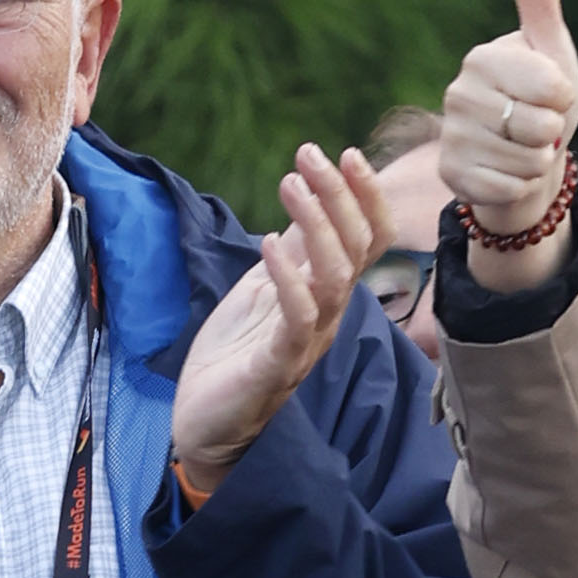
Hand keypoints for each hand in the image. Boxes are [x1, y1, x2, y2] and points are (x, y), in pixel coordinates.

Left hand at [168, 142, 390, 492]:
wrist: (207, 424)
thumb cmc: (237, 355)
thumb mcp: (264, 286)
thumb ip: (291, 250)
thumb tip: (307, 196)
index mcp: (328, 295)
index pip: (370, 240)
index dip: (366, 197)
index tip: (346, 153)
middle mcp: (327, 317)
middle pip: (357, 248)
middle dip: (338, 195)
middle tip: (310, 154)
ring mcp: (306, 342)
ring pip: (335, 277)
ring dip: (315, 224)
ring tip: (290, 183)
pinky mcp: (276, 367)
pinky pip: (297, 319)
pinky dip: (286, 277)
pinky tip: (266, 243)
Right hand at [440, 0, 577, 290]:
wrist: (523, 159)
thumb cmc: (542, 101)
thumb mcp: (551, 50)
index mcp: (482, 58)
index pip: (549, 87)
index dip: (563, 98)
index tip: (552, 96)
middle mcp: (458, 93)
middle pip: (536, 126)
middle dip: (550, 135)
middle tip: (537, 130)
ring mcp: (450, 135)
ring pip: (523, 160)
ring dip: (536, 164)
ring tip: (524, 151)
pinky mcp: (449, 174)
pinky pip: (505, 188)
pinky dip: (519, 187)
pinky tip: (508, 174)